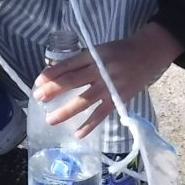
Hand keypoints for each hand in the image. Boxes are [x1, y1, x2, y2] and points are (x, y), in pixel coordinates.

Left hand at [31, 23, 182, 138]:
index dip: (51, 74)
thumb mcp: (99, 50)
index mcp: (93, 56)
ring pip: (84, 100)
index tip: (37, 82)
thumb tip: (54, 71)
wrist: (147, 54)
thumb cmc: (120, 52)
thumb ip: (80, 61)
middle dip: (53, 90)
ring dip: (66, 111)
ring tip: (51, 119)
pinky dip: (89, 125)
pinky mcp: (118, 99)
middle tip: (37, 98)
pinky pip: (101, 114)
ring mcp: (110, 86)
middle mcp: (100, 70)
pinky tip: (77, 134)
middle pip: (72, 81)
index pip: (68, 65)